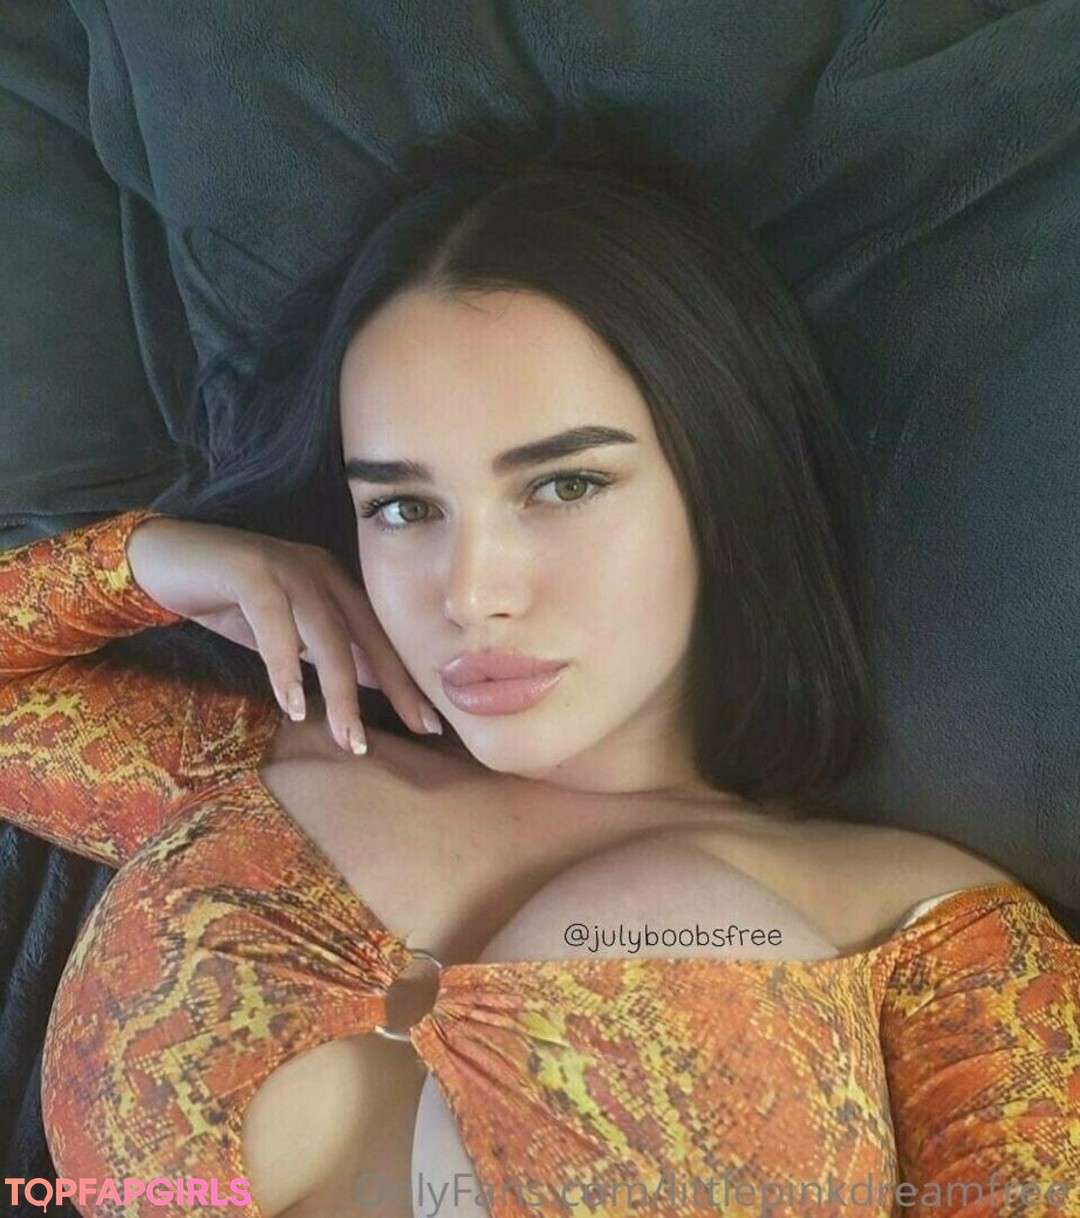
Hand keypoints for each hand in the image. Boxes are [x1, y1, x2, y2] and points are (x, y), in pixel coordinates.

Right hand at [125, 514, 440, 753]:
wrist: (161, 560)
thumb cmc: (228, 601)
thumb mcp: (288, 635)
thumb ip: (327, 653)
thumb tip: (373, 686)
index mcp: (336, 584)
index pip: (381, 636)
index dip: (407, 678)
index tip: (432, 723)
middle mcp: (321, 570)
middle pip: (367, 634)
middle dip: (396, 685)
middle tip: (419, 730)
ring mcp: (287, 566)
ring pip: (327, 634)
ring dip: (340, 691)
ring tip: (350, 739)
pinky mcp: (249, 569)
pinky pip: (275, 622)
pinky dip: (284, 665)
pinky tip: (292, 704)